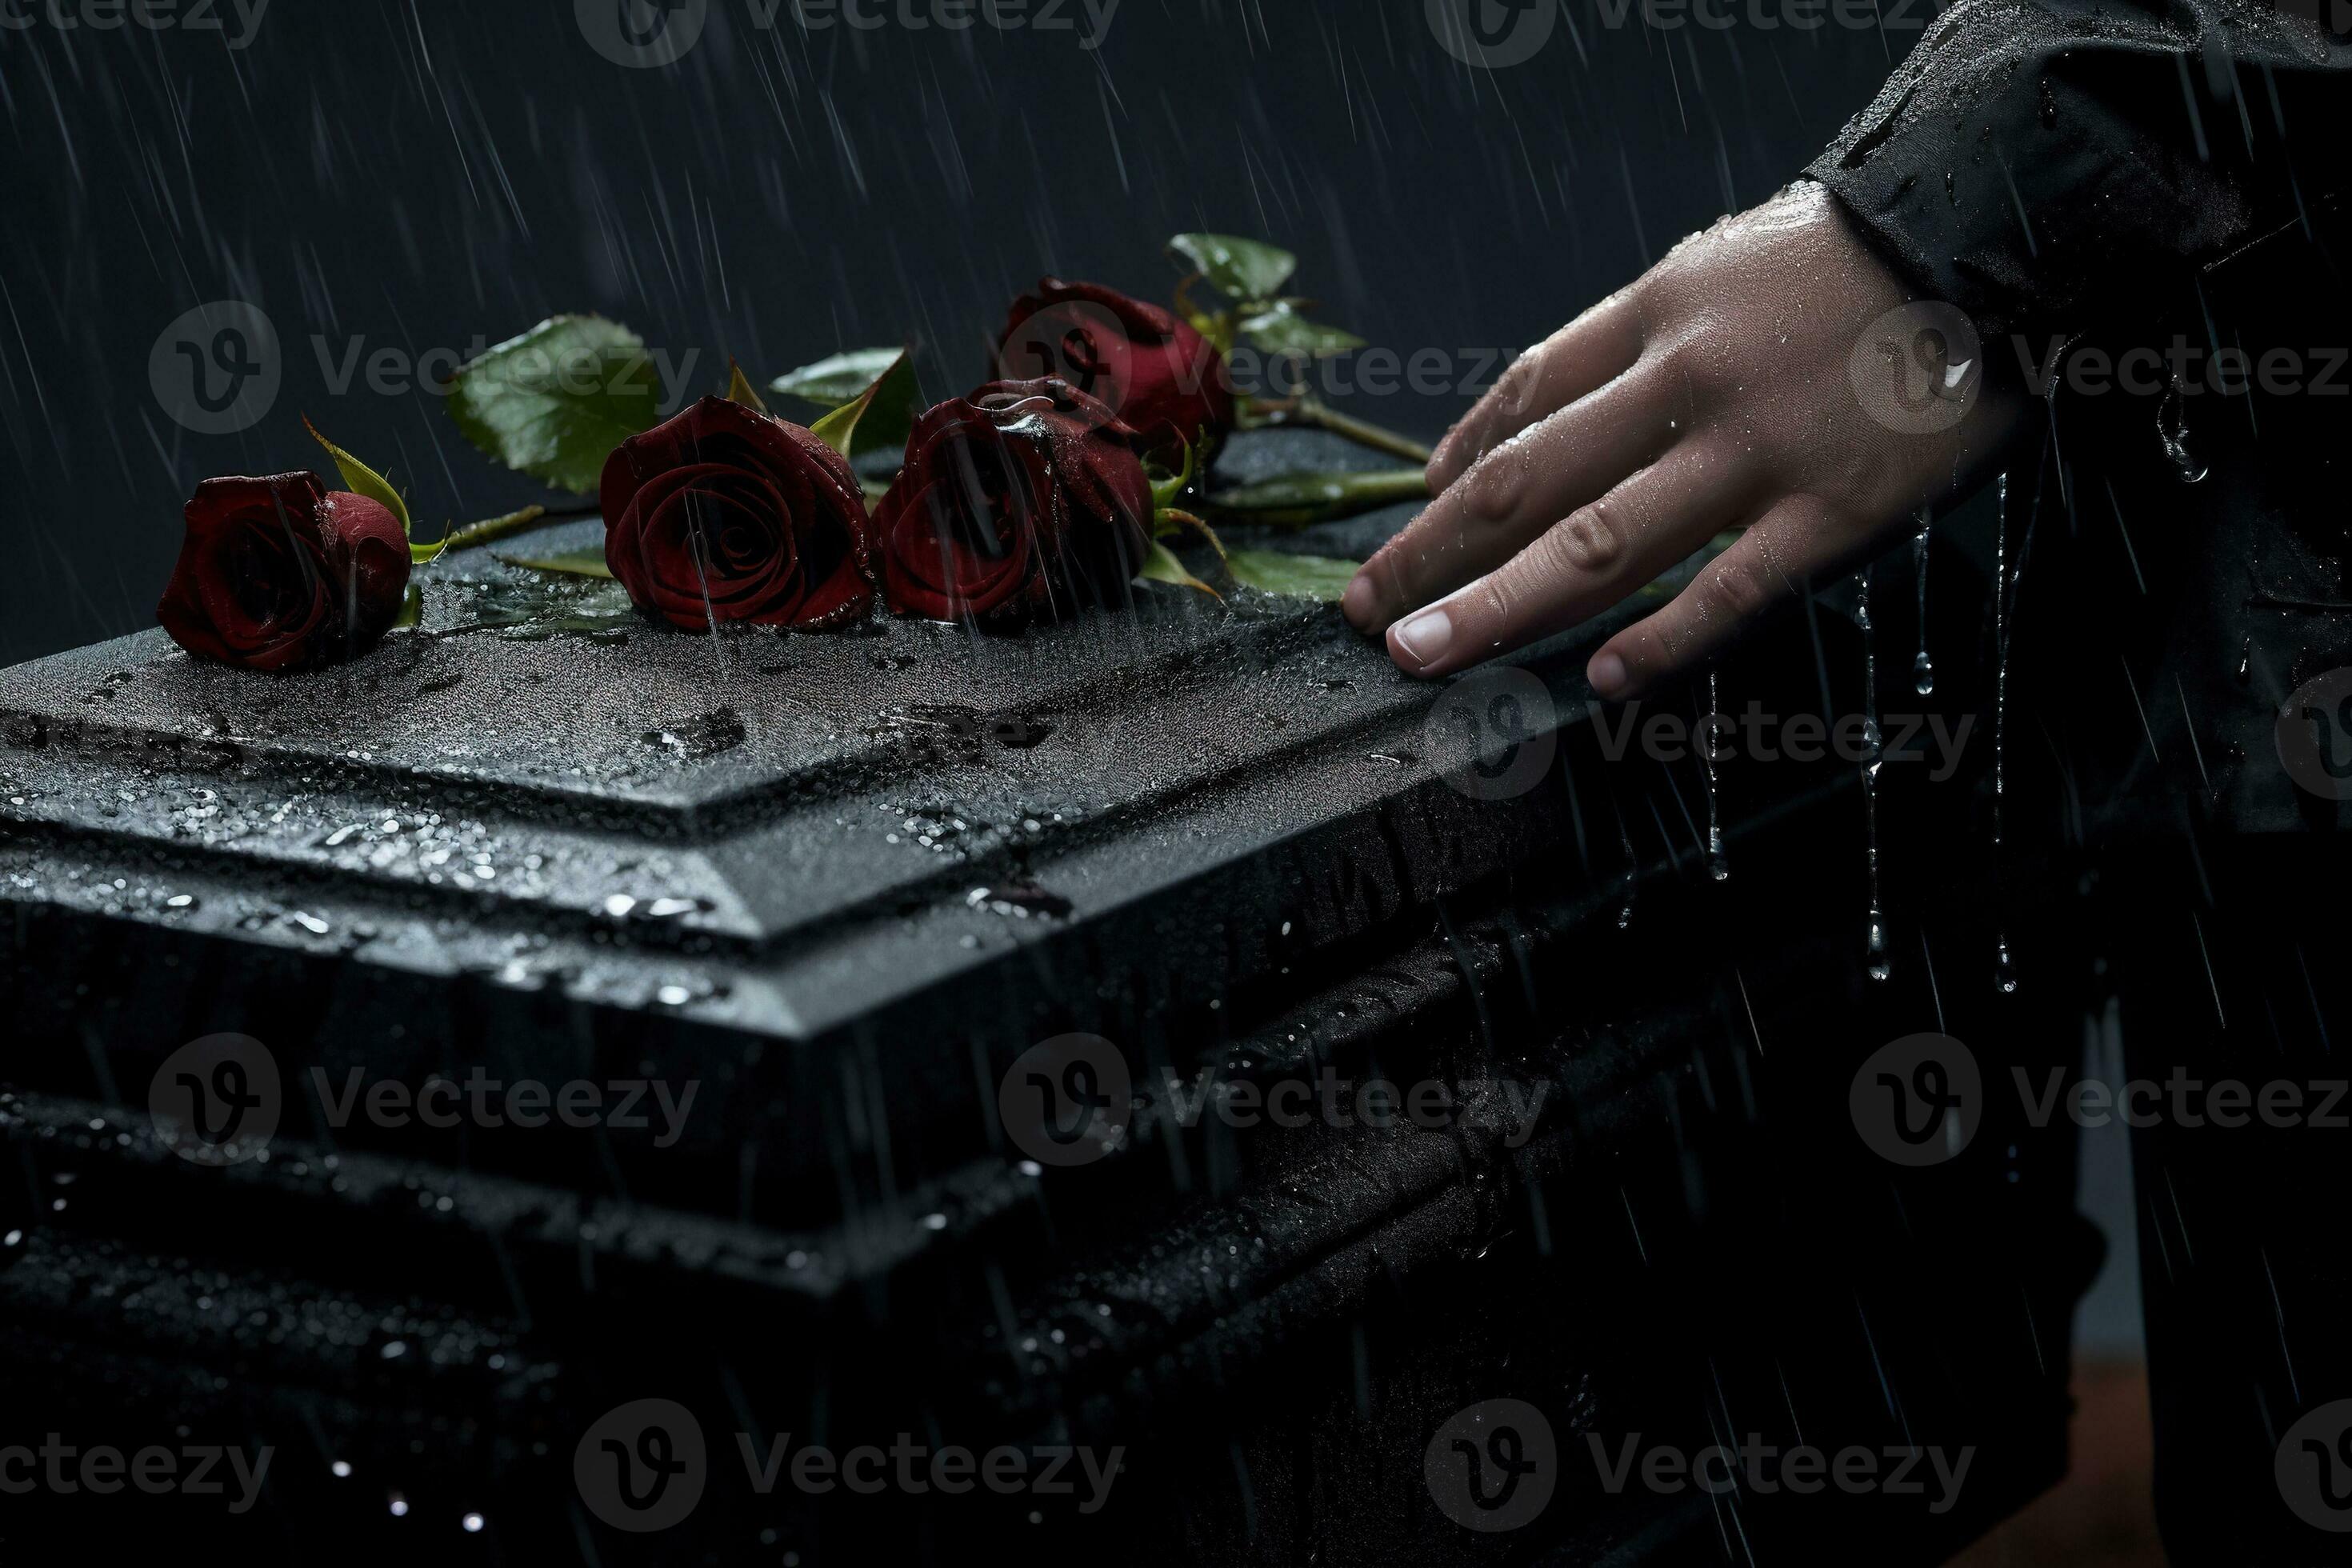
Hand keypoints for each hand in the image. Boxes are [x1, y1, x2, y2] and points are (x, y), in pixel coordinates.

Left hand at [1342, 183, 2024, 695]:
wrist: (2006, 229)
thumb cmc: (1862, 258)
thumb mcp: (1725, 263)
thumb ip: (1635, 337)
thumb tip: (1544, 409)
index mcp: (1657, 313)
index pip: (1524, 397)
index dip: (1455, 464)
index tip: (1411, 518)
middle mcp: (1685, 382)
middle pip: (1528, 483)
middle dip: (1430, 554)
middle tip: (1366, 611)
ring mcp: (1757, 452)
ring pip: (1599, 544)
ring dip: (1495, 607)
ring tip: (1424, 656)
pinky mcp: (1836, 509)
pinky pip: (1730, 591)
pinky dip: (1661, 641)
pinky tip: (1600, 680)